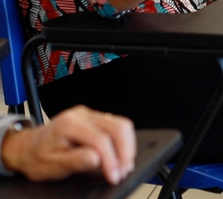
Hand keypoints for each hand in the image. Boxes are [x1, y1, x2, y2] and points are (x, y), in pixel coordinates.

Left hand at [1, 106, 135, 183]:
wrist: (27, 147)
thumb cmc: (36, 157)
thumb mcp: (51, 165)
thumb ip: (74, 161)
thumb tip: (97, 159)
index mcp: (69, 124)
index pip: (100, 139)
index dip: (111, 159)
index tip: (114, 176)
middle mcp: (82, 114)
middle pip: (117, 127)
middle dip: (125, 151)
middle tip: (124, 171)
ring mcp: (90, 114)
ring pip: (121, 124)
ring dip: (127, 146)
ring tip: (124, 165)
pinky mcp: (95, 119)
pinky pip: (117, 125)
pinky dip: (123, 142)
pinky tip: (120, 155)